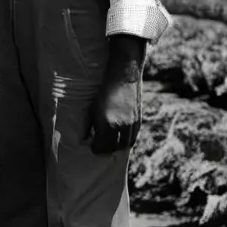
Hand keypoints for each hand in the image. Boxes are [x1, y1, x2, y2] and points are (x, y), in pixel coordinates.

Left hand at [90, 35, 144, 153]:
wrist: (124, 76)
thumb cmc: (103, 91)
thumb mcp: (92, 108)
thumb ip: (91, 124)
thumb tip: (87, 136)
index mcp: (107, 124)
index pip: (101, 147)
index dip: (95, 149)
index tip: (91, 147)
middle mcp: (121, 127)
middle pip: (114, 149)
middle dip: (106, 150)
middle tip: (99, 147)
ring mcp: (132, 124)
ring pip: (125, 145)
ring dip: (117, 147)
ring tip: (109, 144)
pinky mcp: (139, 120)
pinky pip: (133, 137)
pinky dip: (126, 141)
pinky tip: (119, 138)